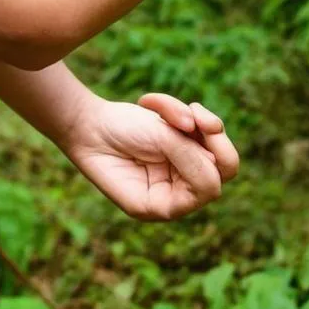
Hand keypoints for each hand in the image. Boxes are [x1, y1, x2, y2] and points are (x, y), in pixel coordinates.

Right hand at [63, 92, 239, 221]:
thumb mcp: (155, 142)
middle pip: (223, 170)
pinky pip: (197, 126)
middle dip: (215, 139)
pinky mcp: (178, 143)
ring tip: (177, 108)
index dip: (200, 160)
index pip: (207, 189)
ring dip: (198, 120)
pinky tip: (149, 103)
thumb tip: (219, 145)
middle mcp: (176, 190)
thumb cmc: (114, 134)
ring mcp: (178, 166)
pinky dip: (178, 110)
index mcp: (165, 205)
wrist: (85, 120)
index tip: (180, 134)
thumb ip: (190, 150)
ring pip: (214, 145)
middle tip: (200, 118)